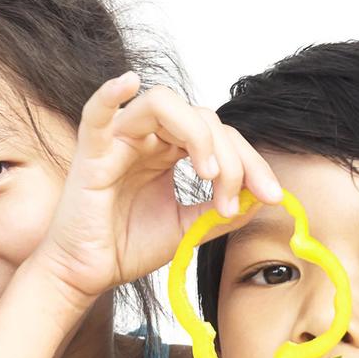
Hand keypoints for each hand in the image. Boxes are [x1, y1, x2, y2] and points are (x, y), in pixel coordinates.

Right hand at [35, 72, 280, 304]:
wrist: (87, 274)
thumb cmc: (127, 247)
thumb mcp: (189, 228)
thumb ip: (222, 210)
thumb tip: (263, 197)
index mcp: (171, 150)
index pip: (221, 137)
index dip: (252, 163)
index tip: (271, 196)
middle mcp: (149, 137)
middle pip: (203, 118)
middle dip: (233, 157)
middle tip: (234, 200)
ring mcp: (119, 139)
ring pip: (165, 104)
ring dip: (197, 134)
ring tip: (209, 173)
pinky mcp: (91, 150)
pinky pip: (97, 110)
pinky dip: (111, 92)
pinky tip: (128, 83)